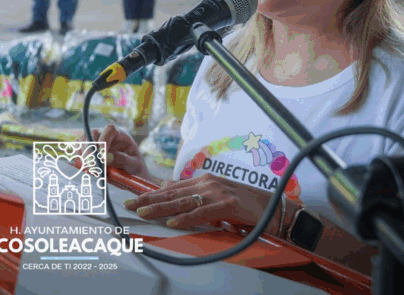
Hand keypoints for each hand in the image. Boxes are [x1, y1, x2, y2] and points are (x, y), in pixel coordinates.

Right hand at [81, 125, 146, 177]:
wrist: (132, 176)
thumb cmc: (136, 168)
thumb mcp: (135, 165)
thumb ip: (123, 160)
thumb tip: (106, 158)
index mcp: (120, 135)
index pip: (110, 129)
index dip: (104, 139)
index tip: (102, 155)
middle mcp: (106, 135)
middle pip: (93, 133)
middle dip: (90, 149)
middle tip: (92, 165)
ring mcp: (95, 142)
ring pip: (82, 140)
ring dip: (82, 153)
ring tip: (88, 168)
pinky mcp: (88, 151)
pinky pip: (78, 150)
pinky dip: (78, 158)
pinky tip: (84, 168)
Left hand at [122, 173, 283, 232]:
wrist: (273, 207)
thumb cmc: (245, 203)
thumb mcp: (215, 195)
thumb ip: (193, 191)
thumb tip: (167, 187)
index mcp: (204, 180)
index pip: (172, 188)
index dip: (151, 193)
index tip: (134, 198)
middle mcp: (208, 183)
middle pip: (172, 193)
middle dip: (149, 199)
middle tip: (130, 204)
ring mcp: (217, 193)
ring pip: (182, 201)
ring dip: (160, 208)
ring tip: (143, 212)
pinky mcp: (227, 205)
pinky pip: (201, 213)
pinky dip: (185, 218)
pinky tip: (171, 222)